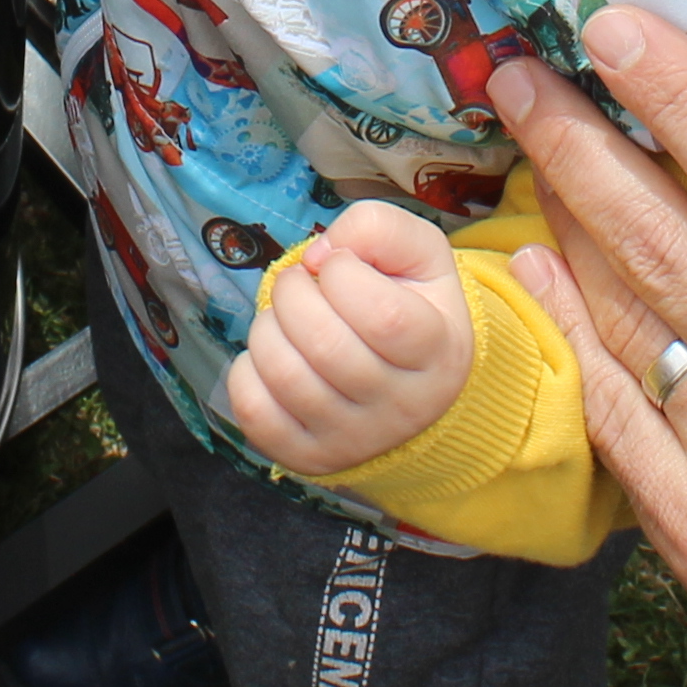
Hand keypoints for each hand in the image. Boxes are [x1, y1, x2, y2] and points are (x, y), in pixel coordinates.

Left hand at [224, 202, 477, 474]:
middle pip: (325, 344)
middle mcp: (400, 406)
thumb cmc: (413, 309)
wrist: (414, 389)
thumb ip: (378, 229)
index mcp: (438, 352)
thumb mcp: (420, 253)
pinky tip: (273, 356)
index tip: (337, 265)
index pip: (384, 317)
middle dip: (293, 292)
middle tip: (299, 283)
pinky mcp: (309, 457)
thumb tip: (316, 255)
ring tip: (285, 318)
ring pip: (285, 376)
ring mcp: (353, 439)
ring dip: (268, 327)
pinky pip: (255, 412)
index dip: (343, 274)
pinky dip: (248, 371)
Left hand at [498, 4, 686, 686]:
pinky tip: (544, 275)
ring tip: (526, 149)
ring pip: (629, 316)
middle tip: (520, 73)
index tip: (615, 28)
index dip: (679, 95)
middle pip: (667, 238)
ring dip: (568, 221)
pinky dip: (577, 335)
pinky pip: (619, 416)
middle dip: (582, 140)